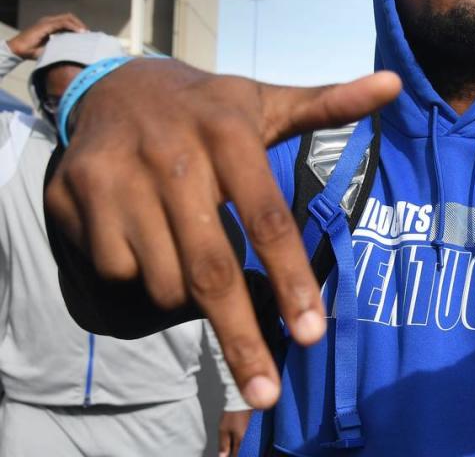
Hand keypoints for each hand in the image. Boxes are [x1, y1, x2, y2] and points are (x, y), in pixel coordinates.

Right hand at [6, 13, 85, 58]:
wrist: (19, 50)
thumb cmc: (33, 51)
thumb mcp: (51, 49)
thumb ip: (61, 47)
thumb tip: (75, 52)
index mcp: (51, 25)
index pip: (68, 21)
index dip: (78, 26)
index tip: (87, 35)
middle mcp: (49, 21)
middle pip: (69, 17)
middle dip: (81, 24)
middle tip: (89, 34)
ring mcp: (47, 21)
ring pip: (67, 18)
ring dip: (79, 25)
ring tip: (86, 33)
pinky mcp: (45, 25)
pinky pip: (62, 23)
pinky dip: (73, 27)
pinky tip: (79, 33)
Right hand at [45, 59, 400, 407]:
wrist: (116, 87)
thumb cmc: (211, 109)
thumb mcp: (269, 102)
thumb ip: (331, 104)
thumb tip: (395, 85)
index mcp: (229, 132)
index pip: (267, 218)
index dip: (291, 279)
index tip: (312, 333)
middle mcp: (171, 155)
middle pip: (212, 269)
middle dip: (241, 338)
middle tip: (266, 392)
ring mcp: (118, 178)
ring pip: (165, 280)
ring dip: (190, 295)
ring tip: (196, 257)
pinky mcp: (76, 196)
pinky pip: (119, 272)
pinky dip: (143, 278)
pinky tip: (152, 246)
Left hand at [218, 409, 251, 456]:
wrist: (241, 400)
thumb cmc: (232, 414)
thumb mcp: (223, 430)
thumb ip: (223, 444)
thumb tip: (222, 456)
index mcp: (241, 440)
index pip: (237, 455)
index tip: (227, 456)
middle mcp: (248, 438)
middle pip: (241, 451)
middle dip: (236, 453)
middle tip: (228, 452)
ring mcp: (250, 433)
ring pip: (244, 445)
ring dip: (238, 448)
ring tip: (232, 447)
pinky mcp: (251, 428)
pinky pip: (246, 439)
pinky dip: (242, 441)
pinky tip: (236, 439)